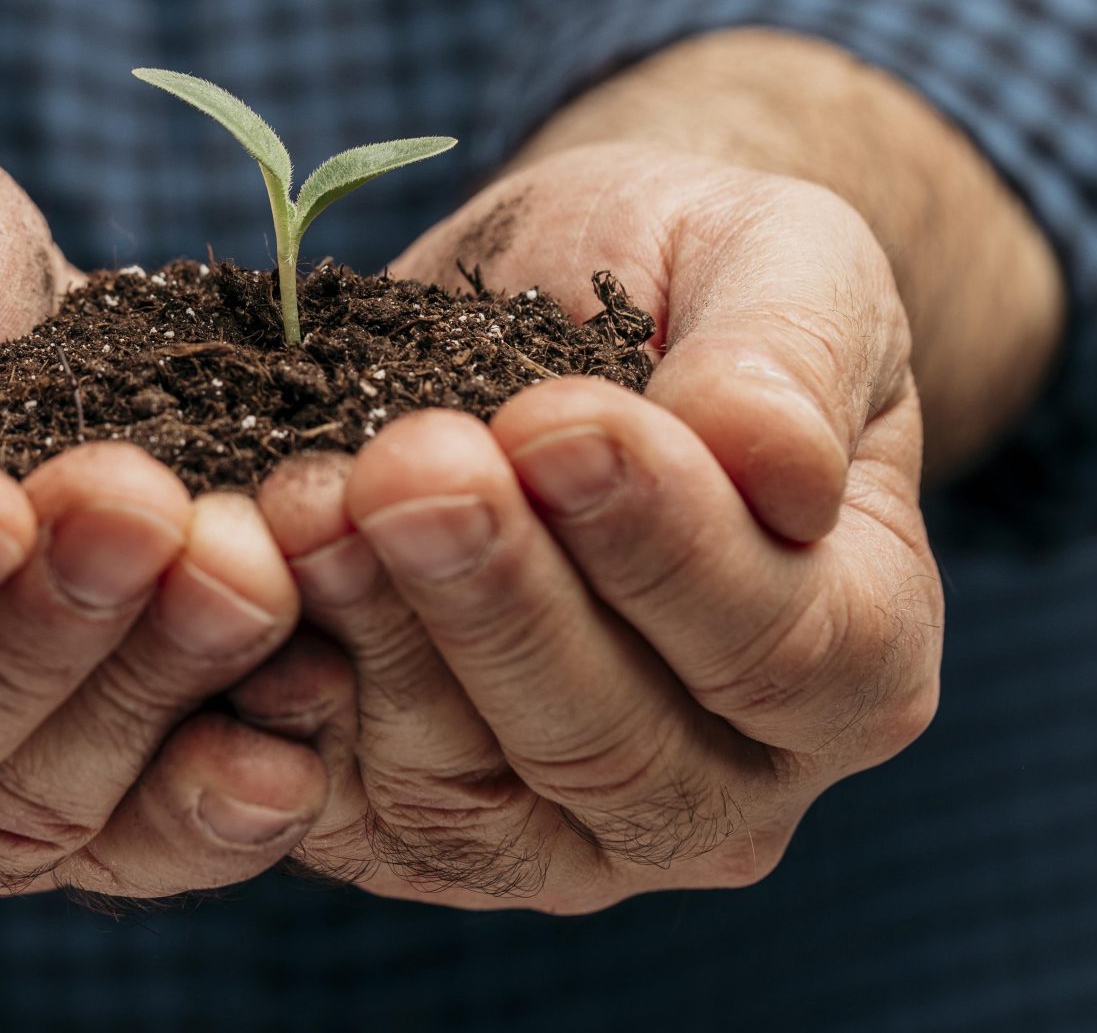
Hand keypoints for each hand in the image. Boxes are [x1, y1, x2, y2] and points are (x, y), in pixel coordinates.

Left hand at [235, 144, 941, 910]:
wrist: (558, 301)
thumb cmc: (691, 281)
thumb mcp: (779, 261)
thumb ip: (787, 360)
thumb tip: (776, 467)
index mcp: (856, 659)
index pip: (776, 645)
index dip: (660, 542)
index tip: (556, 421)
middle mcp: (722, 786)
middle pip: (606, 744)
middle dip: (494, 598)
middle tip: (407, 465)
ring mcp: (563, 834)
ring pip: (462, 792)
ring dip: (374, 637)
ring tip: (310, 495)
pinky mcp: (412, 827)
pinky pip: (338, 806)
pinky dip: (278, 706)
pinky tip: (240, 585)